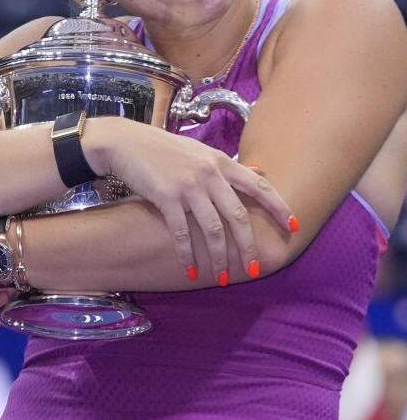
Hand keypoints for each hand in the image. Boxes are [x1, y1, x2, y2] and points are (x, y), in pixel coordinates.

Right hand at [84, 117, 293, 283]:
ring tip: (222, 277)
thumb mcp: (199, 151)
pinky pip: (182, 232)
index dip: (279, 208)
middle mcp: (209, 174)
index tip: (293, 227)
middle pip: (238, 217)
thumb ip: (226, 166)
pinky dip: (187, 254)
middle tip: (253, 270)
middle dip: (248, 247)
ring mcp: (187, 186)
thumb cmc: (161, 148)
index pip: (259, 187)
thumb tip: (259, 173)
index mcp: (220, 162)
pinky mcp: (165, 197)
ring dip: (219, 258)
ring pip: (212, 230)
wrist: (125, 142)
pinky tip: (190, 269)